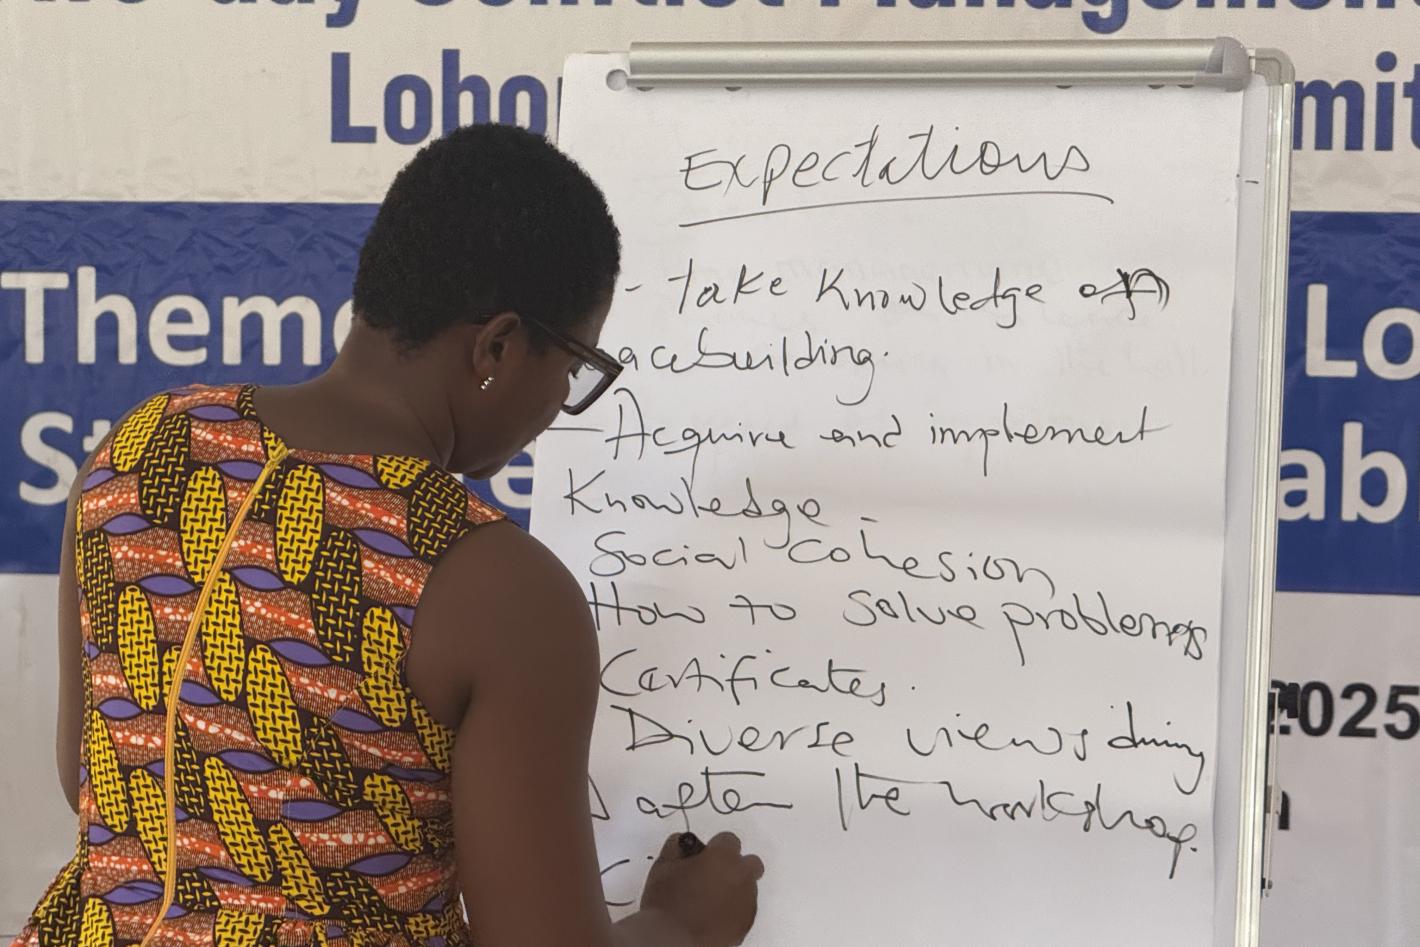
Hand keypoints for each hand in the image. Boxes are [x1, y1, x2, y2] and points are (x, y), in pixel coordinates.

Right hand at [639, 832, 764, 946]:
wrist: (673, 940)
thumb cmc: (667, 901)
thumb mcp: (663, 866)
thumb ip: (676, 847)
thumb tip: (682, 843)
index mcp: (724, 857)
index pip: (729, 840)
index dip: (715, 847)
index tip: (703, 857)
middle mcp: (742, 877)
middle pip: (751, 863)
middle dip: (735, 866)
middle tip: (713, 876)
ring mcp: (747, 902)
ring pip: (747, 888)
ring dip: (733, 889)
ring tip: (708, 901)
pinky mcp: (745, 925)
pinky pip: (743, 910)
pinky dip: (732, 910)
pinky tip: (712, 916)